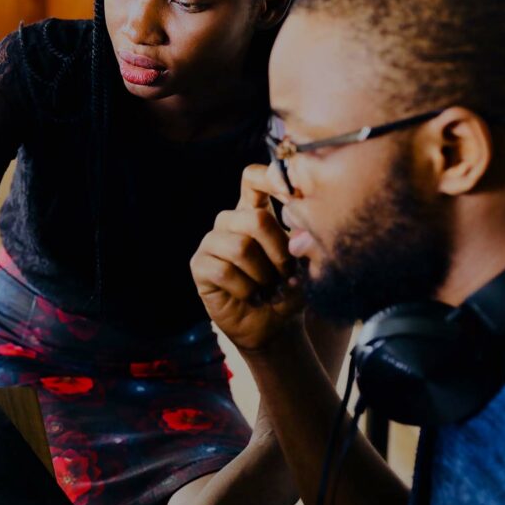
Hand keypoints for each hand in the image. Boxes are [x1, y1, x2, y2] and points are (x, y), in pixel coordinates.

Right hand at [191, 164, 302, 350]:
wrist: (273, 326)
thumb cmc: (289, 290)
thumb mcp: (304, 265)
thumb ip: (302, 244)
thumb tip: (298, 238)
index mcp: (255, 212)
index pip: (253, 178)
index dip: (269, 178)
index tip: (291, 194)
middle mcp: (230, 222)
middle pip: (256, 218)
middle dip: (280, 252)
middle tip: (287, 274)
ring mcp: (212, 242)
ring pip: (241, 247)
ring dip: (263, 275)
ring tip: (269, 289)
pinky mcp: (200, 265)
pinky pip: (223, 270)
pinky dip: (246, 289)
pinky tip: (251, 297)